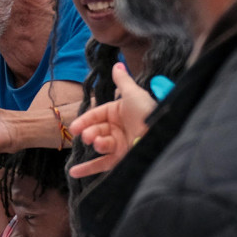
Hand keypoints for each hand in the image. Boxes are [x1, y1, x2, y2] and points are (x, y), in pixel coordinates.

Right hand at [68, 63, 155, 177]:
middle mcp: (117, 129)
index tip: (75, 127)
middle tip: (89, 136)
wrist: (162, 135)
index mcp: (118, 113)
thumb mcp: (133, 94)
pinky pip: (102, 164)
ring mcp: (119, 144)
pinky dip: (87, 169)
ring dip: (95, 144)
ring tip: (97, 144)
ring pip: (99, 145)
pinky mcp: (121, 160)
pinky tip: (74, 171)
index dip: (85, 120)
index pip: (96, 115)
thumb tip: (117, 64)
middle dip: (90, 133)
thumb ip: (122, 81)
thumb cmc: (147, 113)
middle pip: (96, 130)